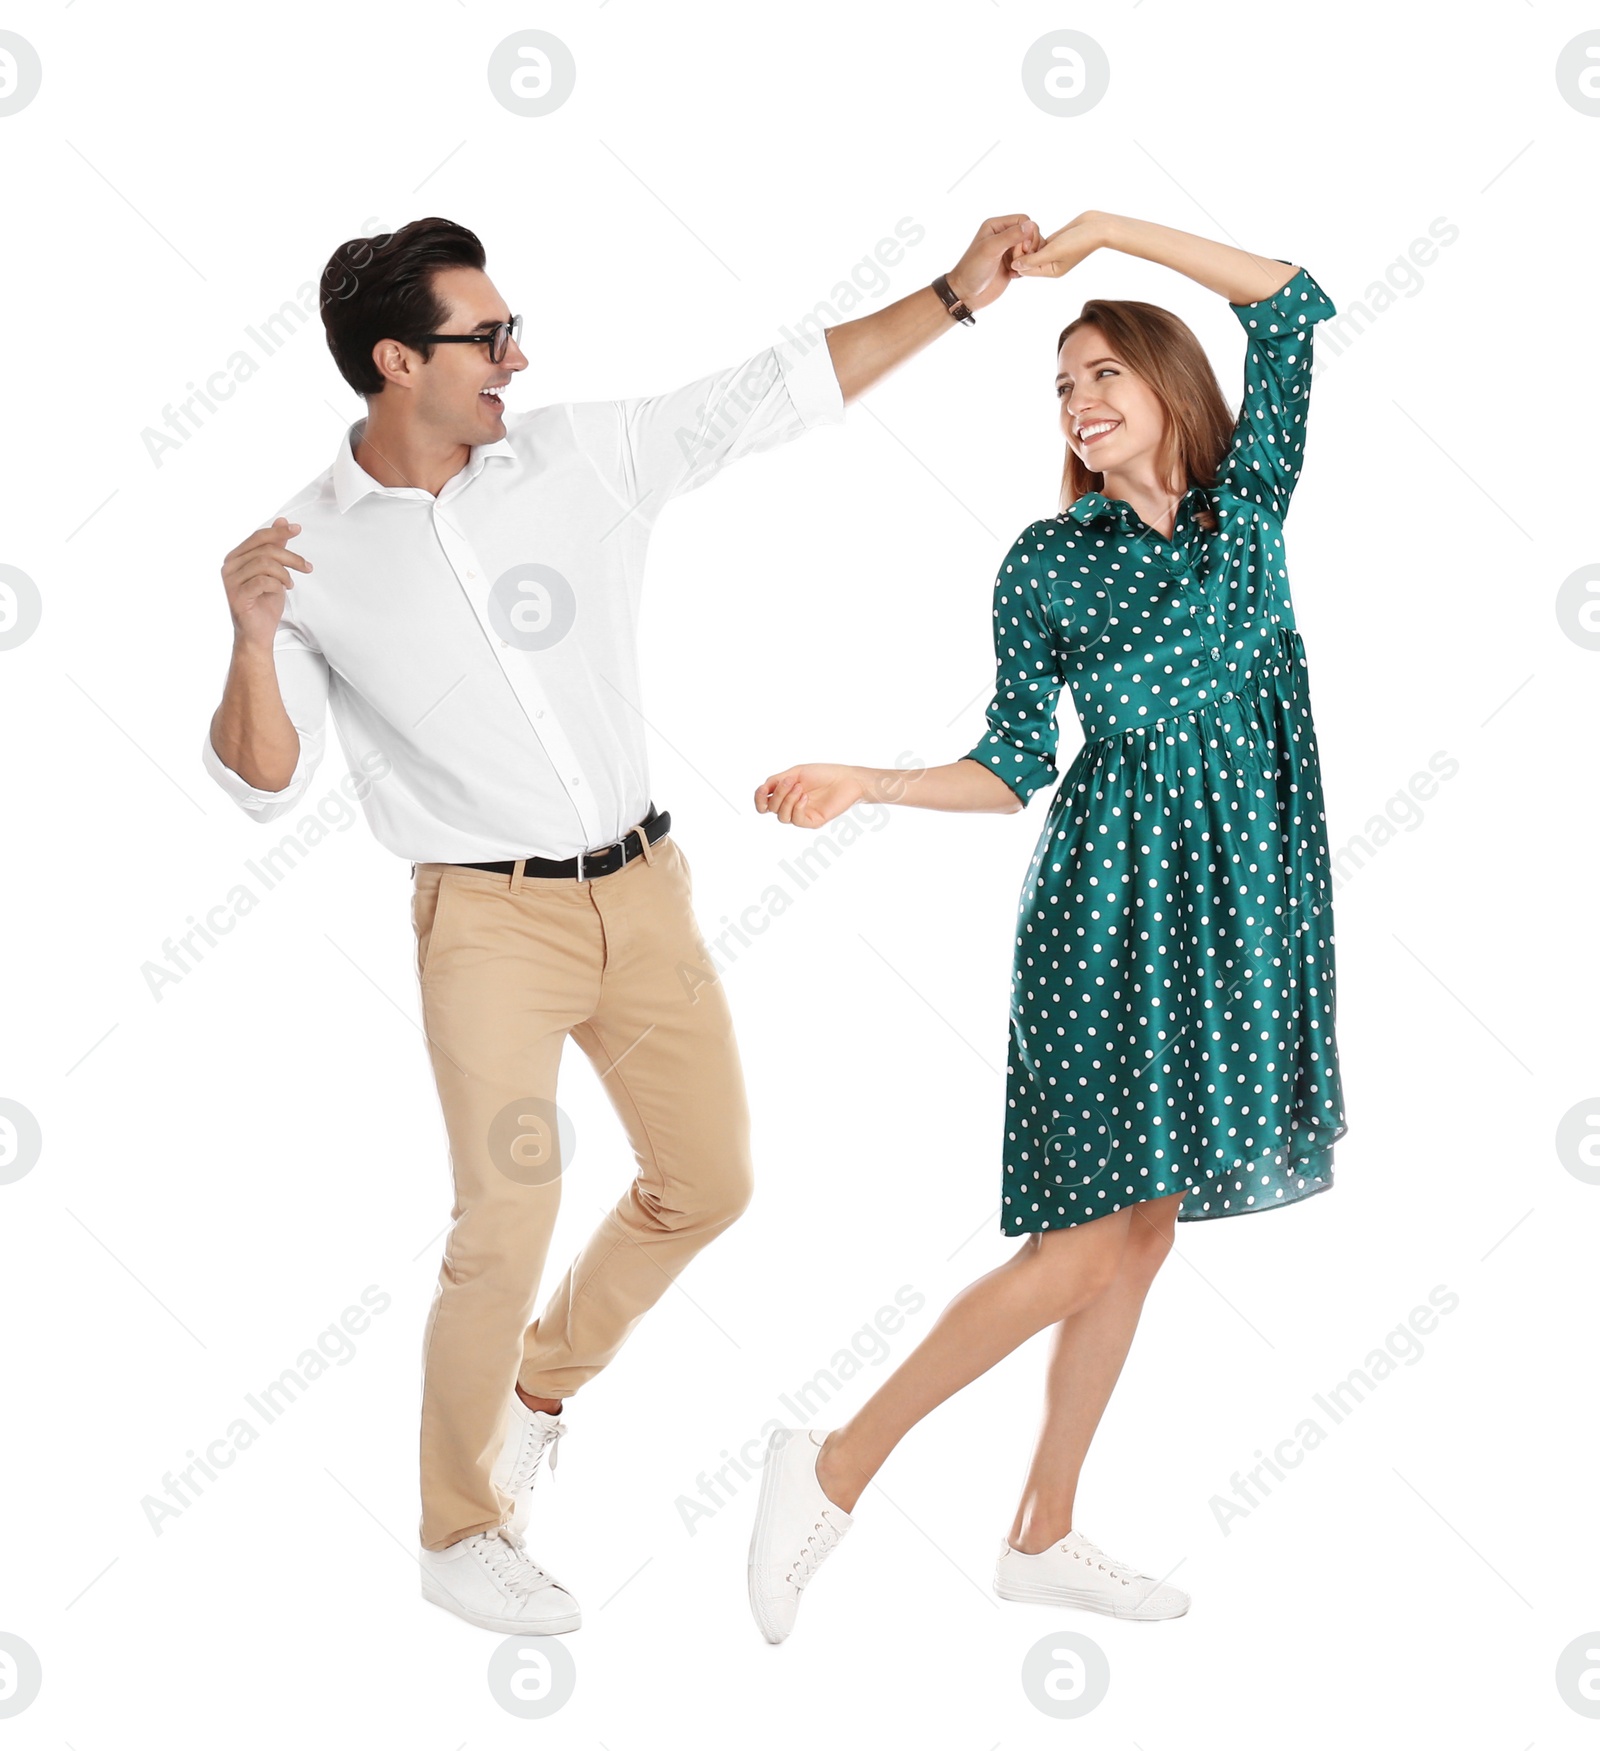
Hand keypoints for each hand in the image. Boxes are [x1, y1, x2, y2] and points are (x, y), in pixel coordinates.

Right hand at [222, 517, 311, 646]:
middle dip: (290, 557)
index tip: (298, 529)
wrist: (257, 634)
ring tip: (290, 584)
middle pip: (264, 550)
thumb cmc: (264, 603)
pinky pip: (262, 581)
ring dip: (285, 573)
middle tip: (307, 567)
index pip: (258, 537)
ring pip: (264, 564)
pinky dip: (277, 584)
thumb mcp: (275, 572)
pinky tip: (283, 590)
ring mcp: (230, 581)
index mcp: (236, 557)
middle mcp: (229, 566)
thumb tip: (282, 521)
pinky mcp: (236, 596)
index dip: (278, 531)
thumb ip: (276, 548)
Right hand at [753, 763, 867, 828]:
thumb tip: (762, 789)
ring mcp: (801, 815)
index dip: (758, 799)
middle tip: (791, 781)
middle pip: (771, 808)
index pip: (764, 803)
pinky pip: (796, 820)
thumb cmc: (823, 774)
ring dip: (787, 800)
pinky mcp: (812, 822)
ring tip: (800, 787)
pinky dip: (797, 807)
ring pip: (782, 817)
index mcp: (785, 795)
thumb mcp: (796, 773)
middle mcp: (791, 806)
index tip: (762, 789)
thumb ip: (777, 781)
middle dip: (778, 794)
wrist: (846, 779)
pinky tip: (805, 797)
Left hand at [946, 214, 1044, 311]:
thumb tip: (1031, 225)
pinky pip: (1027, 261)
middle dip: (1028, 247)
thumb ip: (1011, 236)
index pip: (1023, 220)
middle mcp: (1003, 235)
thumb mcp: (991, 249)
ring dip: (1027, 259)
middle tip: (1018, 261)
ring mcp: (1008, 250)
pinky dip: (1025, 268)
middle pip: (1029, 234)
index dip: (1027, 233)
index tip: (1023, 249)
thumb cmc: (973, 269)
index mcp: (996, 226)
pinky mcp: (1011, 264)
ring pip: (1030, 248)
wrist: (966, 294)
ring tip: (1016, 268)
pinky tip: (1013, 275)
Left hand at [1010, 210, 1113, 281]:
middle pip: (1028, 261)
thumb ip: (1033, 260)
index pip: (1026, 270)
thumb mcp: (1053, 251)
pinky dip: (1034, 237)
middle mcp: (1050, 265)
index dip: (1018, 259)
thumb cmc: (1078, 241)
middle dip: (1022, 250)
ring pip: (1032, 251)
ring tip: (1030, 232)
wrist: (1097, 227)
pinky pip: (1038, 242)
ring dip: (1028, 242)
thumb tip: (1015, 266)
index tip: (1017, 245)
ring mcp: (1053, 253)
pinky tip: (1034, 229)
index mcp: (1051, 271)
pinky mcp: (1055, 242)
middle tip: (1023, 237)